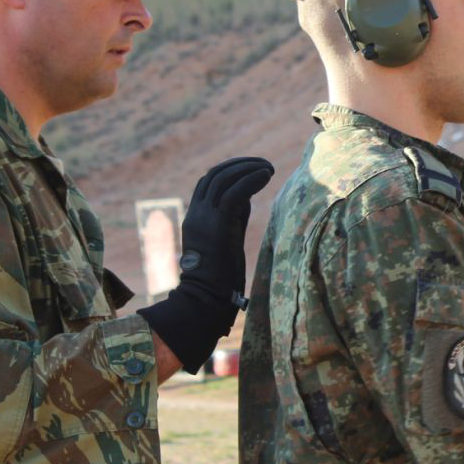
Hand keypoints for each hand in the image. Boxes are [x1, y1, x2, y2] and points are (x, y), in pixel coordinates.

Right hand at [138, 157, 273, 373]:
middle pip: (215, 174)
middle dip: (240, 164)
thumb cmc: (220, 276)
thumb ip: (232, 216)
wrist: (206, 299)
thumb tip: (246, 196)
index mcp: (194, 217)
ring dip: (248, 168)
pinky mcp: (217, 225)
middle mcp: (196, 213)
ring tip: (269, 168)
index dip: (229, 170)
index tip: (252, 168)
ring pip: (223, 179)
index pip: (208, 181)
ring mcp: (204, 218)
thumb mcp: (225, 238)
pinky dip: (251, 179)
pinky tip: (266, 175)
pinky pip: (234, 192)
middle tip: (264, 164)